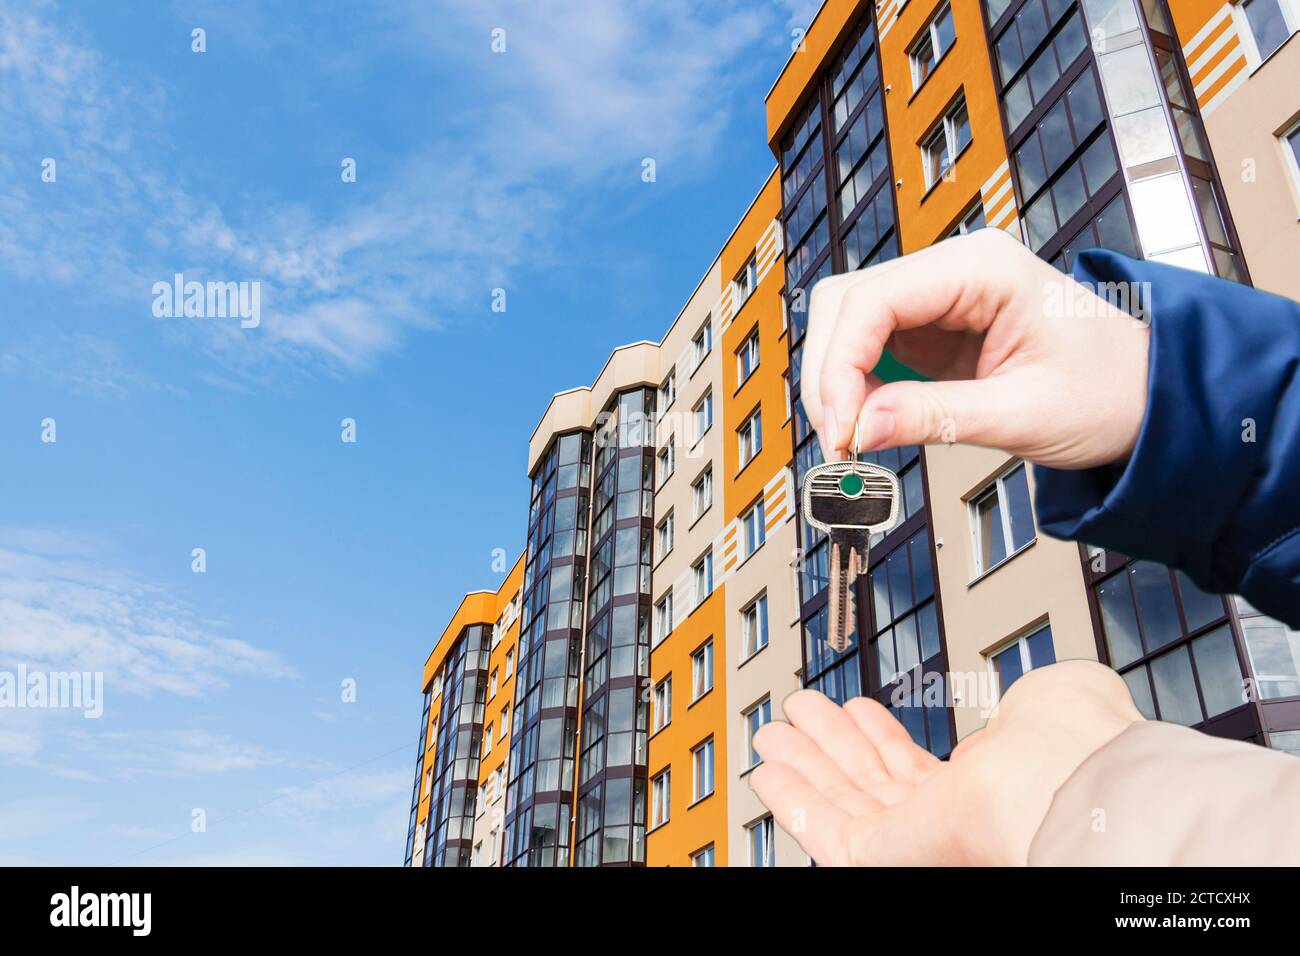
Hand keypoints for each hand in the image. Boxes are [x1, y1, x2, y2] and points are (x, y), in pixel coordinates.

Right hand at [749, 660, 1142, 865]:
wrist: (1070, 790)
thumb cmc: (1077, 747)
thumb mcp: (1048, 700)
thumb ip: (1013, 706)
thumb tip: (982, 726)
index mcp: (994, 786)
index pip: (922, 772)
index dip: (880, 738)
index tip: (856, 709)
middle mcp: (954, 820)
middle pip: (872, 785)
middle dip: (830, 744)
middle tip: (802, 710)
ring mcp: (918, 842)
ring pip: (842, 805)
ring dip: (803, 765)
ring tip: (776, 732)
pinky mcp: (882, 859)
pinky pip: (824, 834)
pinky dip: (792, 802)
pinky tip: (771, 772)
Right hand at [802, 229, 1149, 468]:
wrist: (1150, 397)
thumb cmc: (1111, 391)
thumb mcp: (1024, 413)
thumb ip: (935, 417)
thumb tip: (859, 430)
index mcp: (981, 267)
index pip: (874, 300)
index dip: (840, 365)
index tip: (840, 428)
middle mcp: (953, 269)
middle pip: (846, 304)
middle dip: (829, 373)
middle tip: (840, 440)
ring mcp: (939, 296)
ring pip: (848, 323)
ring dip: (836, 380)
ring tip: (852, 437)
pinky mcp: (933, 328)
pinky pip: (870, 348)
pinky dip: (856, 387)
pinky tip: (868, 422)